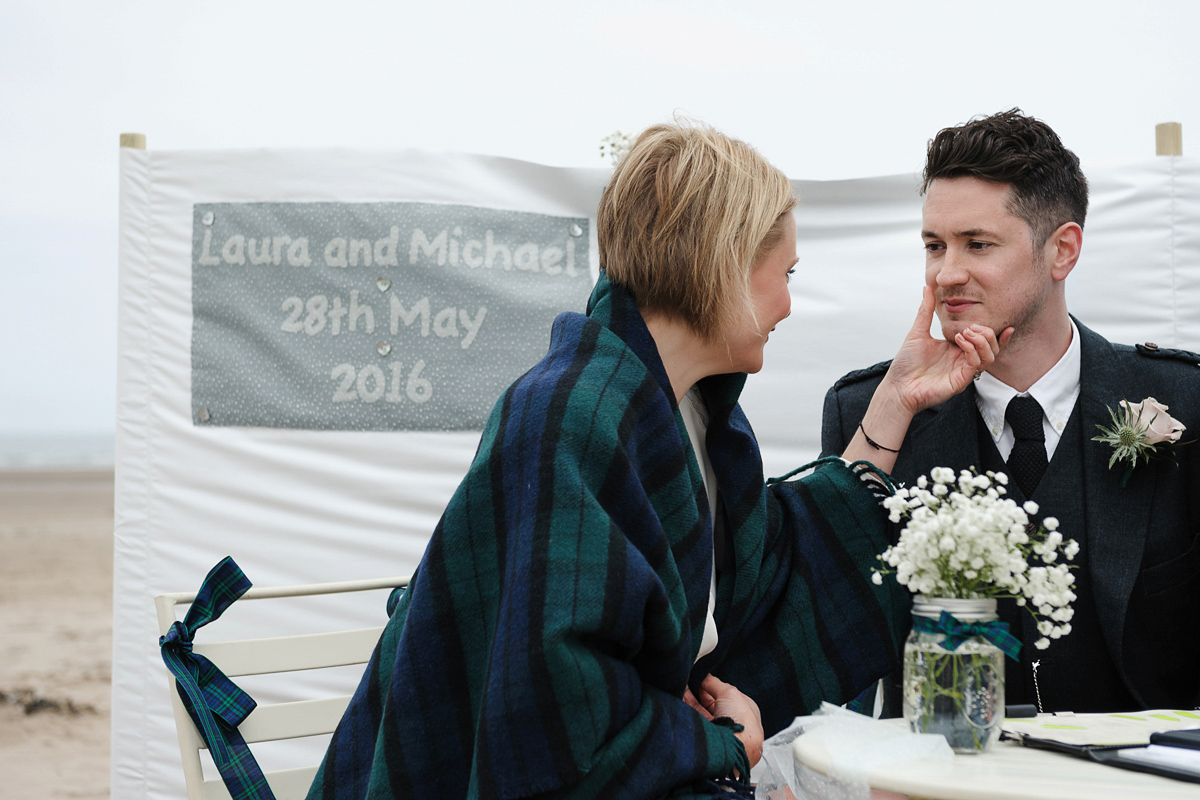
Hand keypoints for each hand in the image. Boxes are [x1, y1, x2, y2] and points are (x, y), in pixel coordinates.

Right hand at [689, 674, 763, 767]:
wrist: (732, 747)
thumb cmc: (740, 721)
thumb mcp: (729, 692)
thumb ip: (715, 682)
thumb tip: (704, 675)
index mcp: (745, 711)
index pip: (726, 694)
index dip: (713, 685)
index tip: (701, 676)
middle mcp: (731, 721)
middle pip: (711, 702)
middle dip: (699, 691)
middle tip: (688, 679)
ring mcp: (717, 729)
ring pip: (700, 709)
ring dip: (689, 697)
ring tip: (680, 683)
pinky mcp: (705, 735)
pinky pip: (693, 716)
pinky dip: (685, 705)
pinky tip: (678, 694)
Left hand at [883, 286, 1012, 415]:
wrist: (897, 386)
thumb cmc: (905, 363)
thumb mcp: (918, 332)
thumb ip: (925, 311)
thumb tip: (927, 287)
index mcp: (956, 348)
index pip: (983, 339)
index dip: (995, 331)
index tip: (1002, 320)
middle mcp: (963, 359)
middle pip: (991, 347)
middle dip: (987, 333)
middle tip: (972, 326)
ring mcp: (963, 371)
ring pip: (989, 356)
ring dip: (982, 341)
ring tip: (966, 332)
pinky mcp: (961, 380)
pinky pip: (976, 364)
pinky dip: (972, 350)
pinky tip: (960, 342)